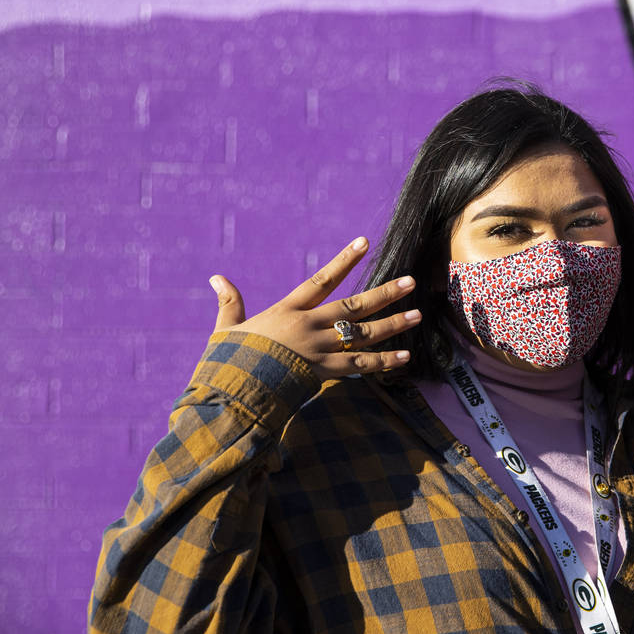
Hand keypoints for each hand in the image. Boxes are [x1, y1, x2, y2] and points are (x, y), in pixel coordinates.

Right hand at [209, 237, 421, 378]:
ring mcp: (319, 349)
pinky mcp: (324, 372)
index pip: (322, 279)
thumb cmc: (227, 361)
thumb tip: (216, 277)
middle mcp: (309, 326)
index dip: (344, 259)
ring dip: (392, 324)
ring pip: (362, 333)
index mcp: (288, 311)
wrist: (232, 392)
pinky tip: (404, 356)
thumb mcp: (226, 329)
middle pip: (353, 306)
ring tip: (417, 315)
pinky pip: (360, 366)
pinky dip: (383, 361)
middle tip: (411, 282)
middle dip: (384, 293)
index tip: (364, 241)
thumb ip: (229, 303)